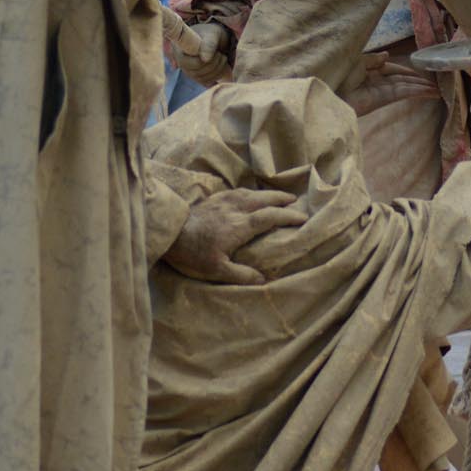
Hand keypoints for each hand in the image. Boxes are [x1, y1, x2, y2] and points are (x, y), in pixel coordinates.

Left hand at [163, 187, 306, 283]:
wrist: (167, 232)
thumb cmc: (192, 253)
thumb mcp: (216, 271)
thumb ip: (241, 274)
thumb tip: (263, 279)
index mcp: (240, 226)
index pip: (270, 217)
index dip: (288, 216)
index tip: (302, 218)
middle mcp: (235, 209)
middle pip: (263, 199)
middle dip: (281, 200)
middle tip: (295, 202)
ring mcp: (223, 201)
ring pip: (251, 193)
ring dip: (267, 194)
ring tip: (277, 197)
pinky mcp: (212, 199)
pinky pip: (237, 191)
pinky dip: (250, 192)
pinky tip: (249, 195)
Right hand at [169, 20, 230, 85]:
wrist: (215, 39)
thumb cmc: (211, 34)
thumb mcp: (212, 35)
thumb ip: (208, 44)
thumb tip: (205, 59)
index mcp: (179, 49)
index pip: (187, 63)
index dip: (203, 61)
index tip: (217, 53)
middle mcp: (180, 62)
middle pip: (195, 73)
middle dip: (213, 65)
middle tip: (221, 55)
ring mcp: (188, 71)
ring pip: (202, 79)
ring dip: (217, 71)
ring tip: (223, 58)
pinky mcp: (198, 77)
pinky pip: (206, 83)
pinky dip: (217, 77)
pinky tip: (222, 67)